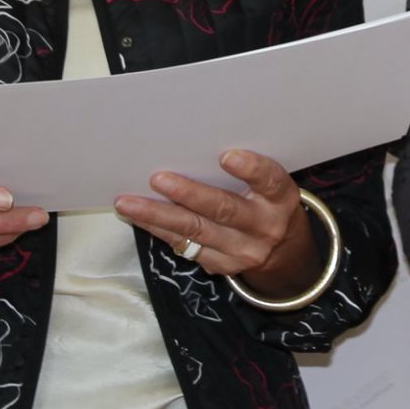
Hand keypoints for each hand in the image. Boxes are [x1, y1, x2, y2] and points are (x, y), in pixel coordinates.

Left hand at [115, 150, 317, 294]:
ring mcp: (242, 250)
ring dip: (158, 215)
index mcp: (280, 198)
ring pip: (195, 231)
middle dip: (188, 194)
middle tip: (157, 178)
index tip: (226, 156)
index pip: (270, 181)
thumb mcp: (268, 184)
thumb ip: (244, 169)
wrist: (282, 251)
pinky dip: (158, 229)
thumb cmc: (264, 200)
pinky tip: (137, 216)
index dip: (250, 169)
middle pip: (224, 210)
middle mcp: (264, 226)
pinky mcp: (221, 265)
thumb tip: (191, 143)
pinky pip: (184, 246)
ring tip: (127, 202)